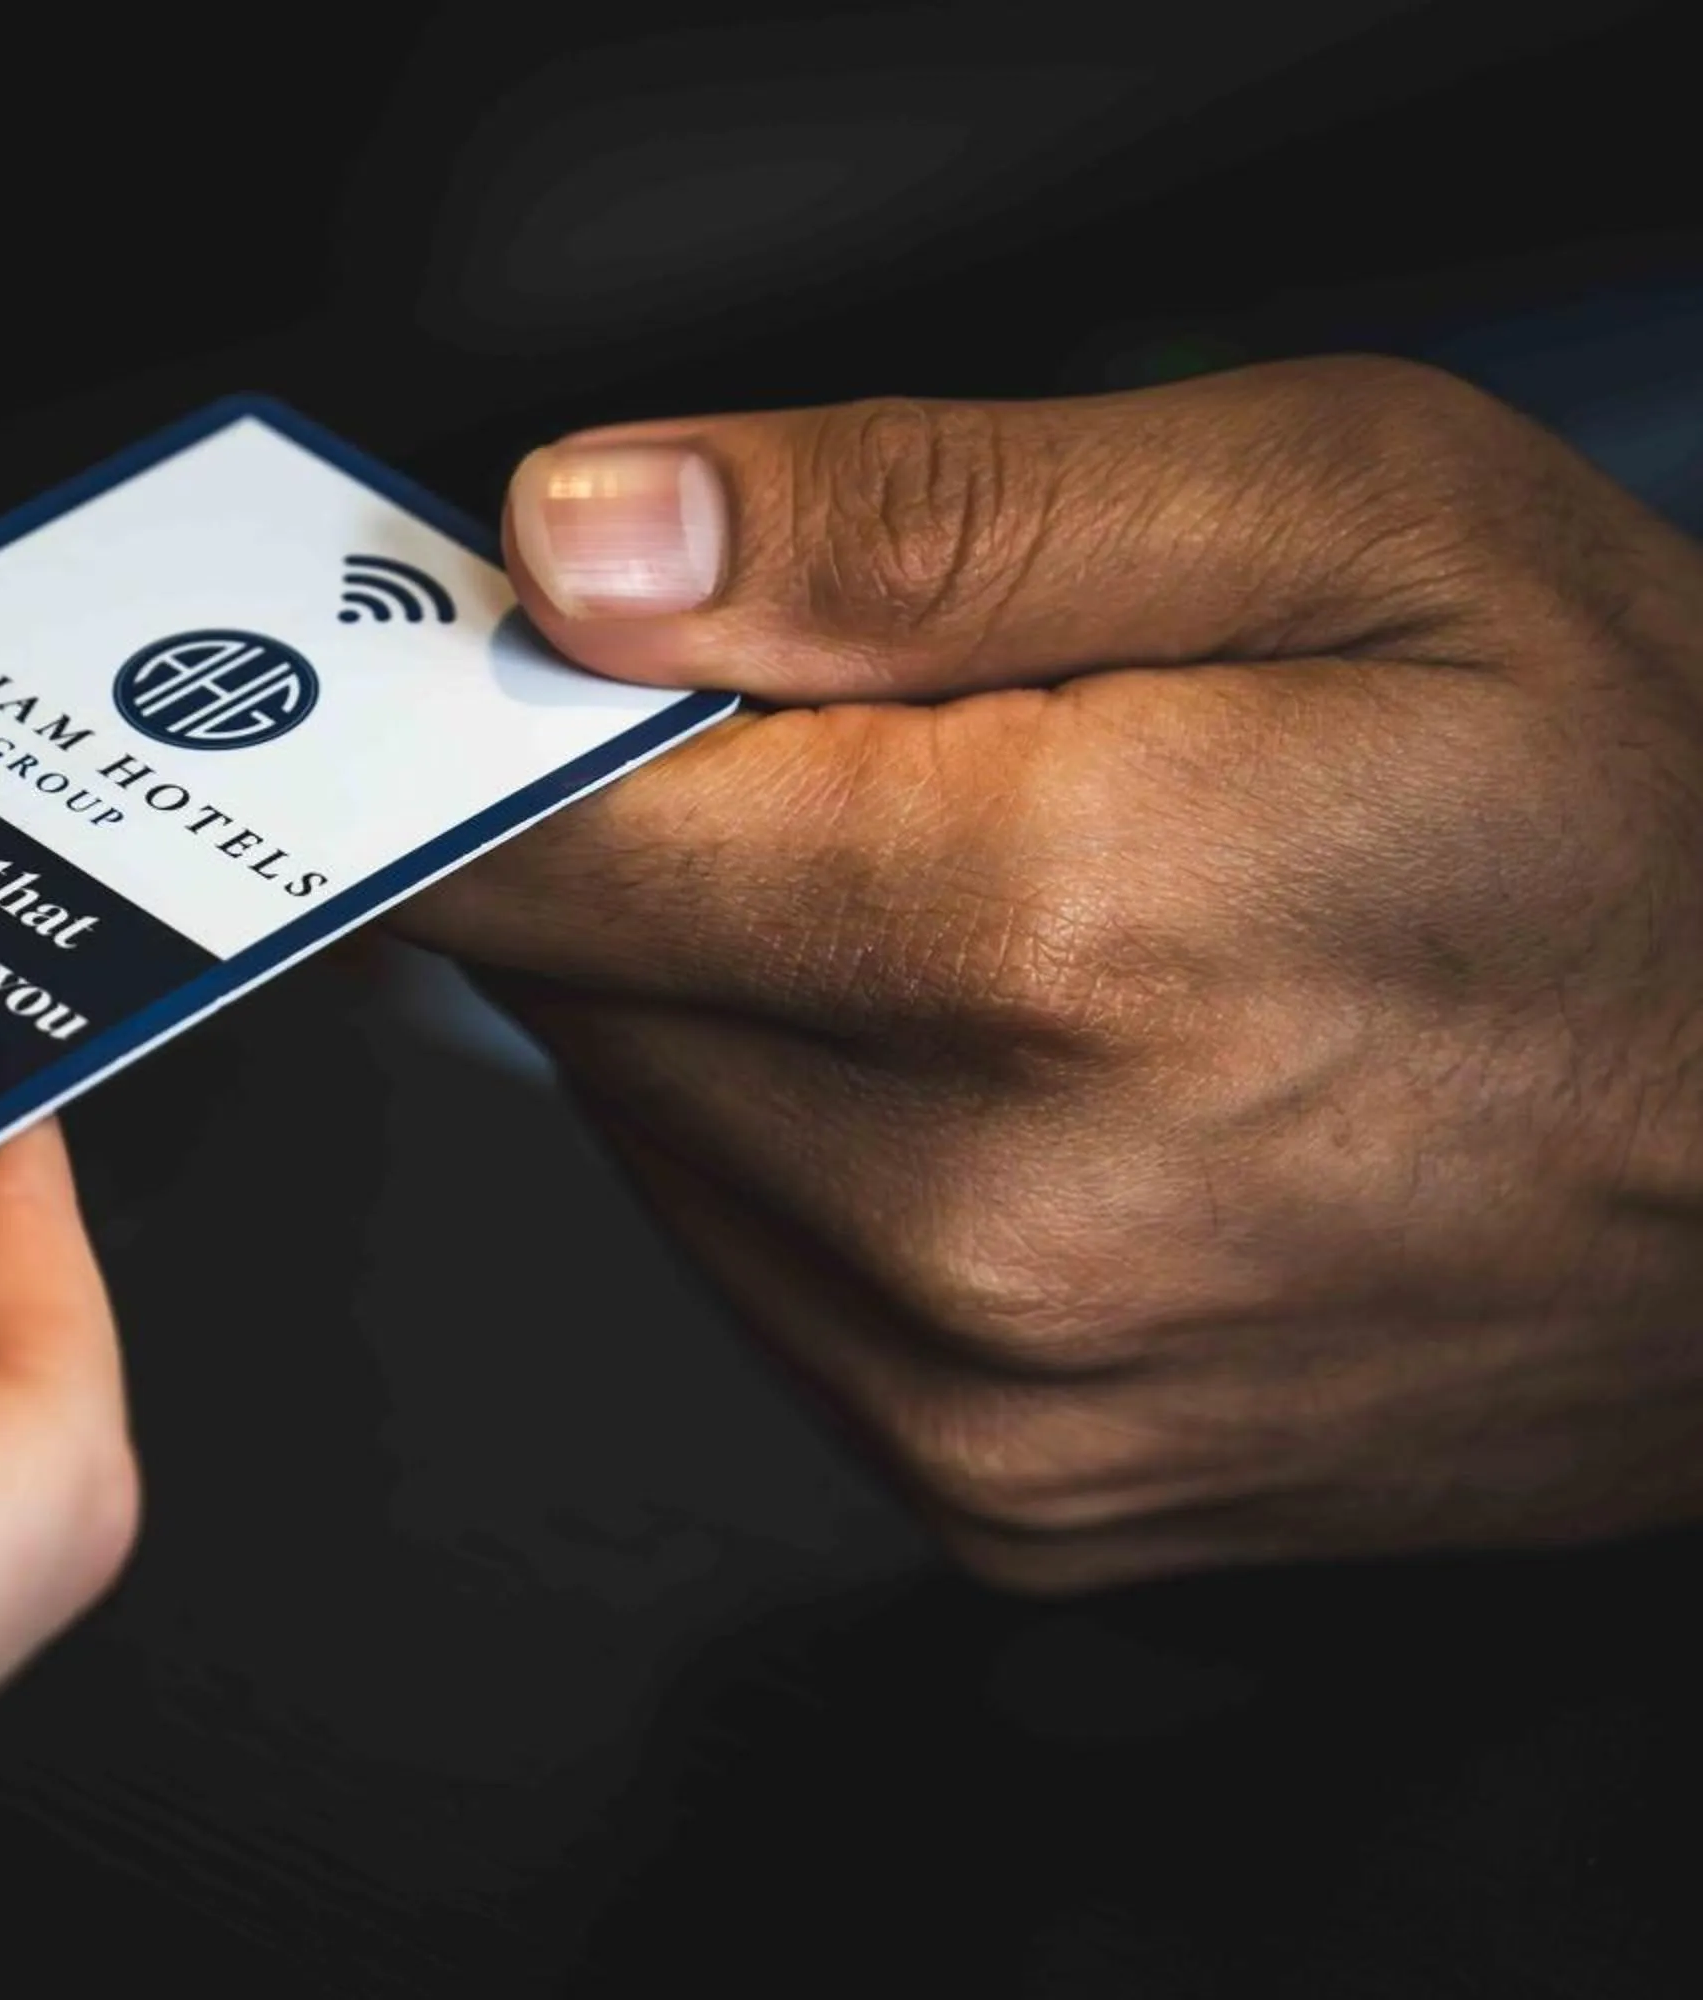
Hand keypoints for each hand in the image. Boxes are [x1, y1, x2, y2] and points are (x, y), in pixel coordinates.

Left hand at [402, 358, 1702, 1591]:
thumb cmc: (1653, 815)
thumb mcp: (1336, 515)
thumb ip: (909, 514)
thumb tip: (584, 538)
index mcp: (1043, 936)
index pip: (537, 845)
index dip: (465, 730)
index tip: (459, 663)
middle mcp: (978, 1222)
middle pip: (580, 992)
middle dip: (661, 844)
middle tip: (868, 749)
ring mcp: (984, 1397)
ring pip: (655, 1132)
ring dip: (745, 998)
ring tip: (1000, 910)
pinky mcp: (1001, 1497)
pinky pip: (759, 1270)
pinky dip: (818, 1148)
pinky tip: (1022, 1071)